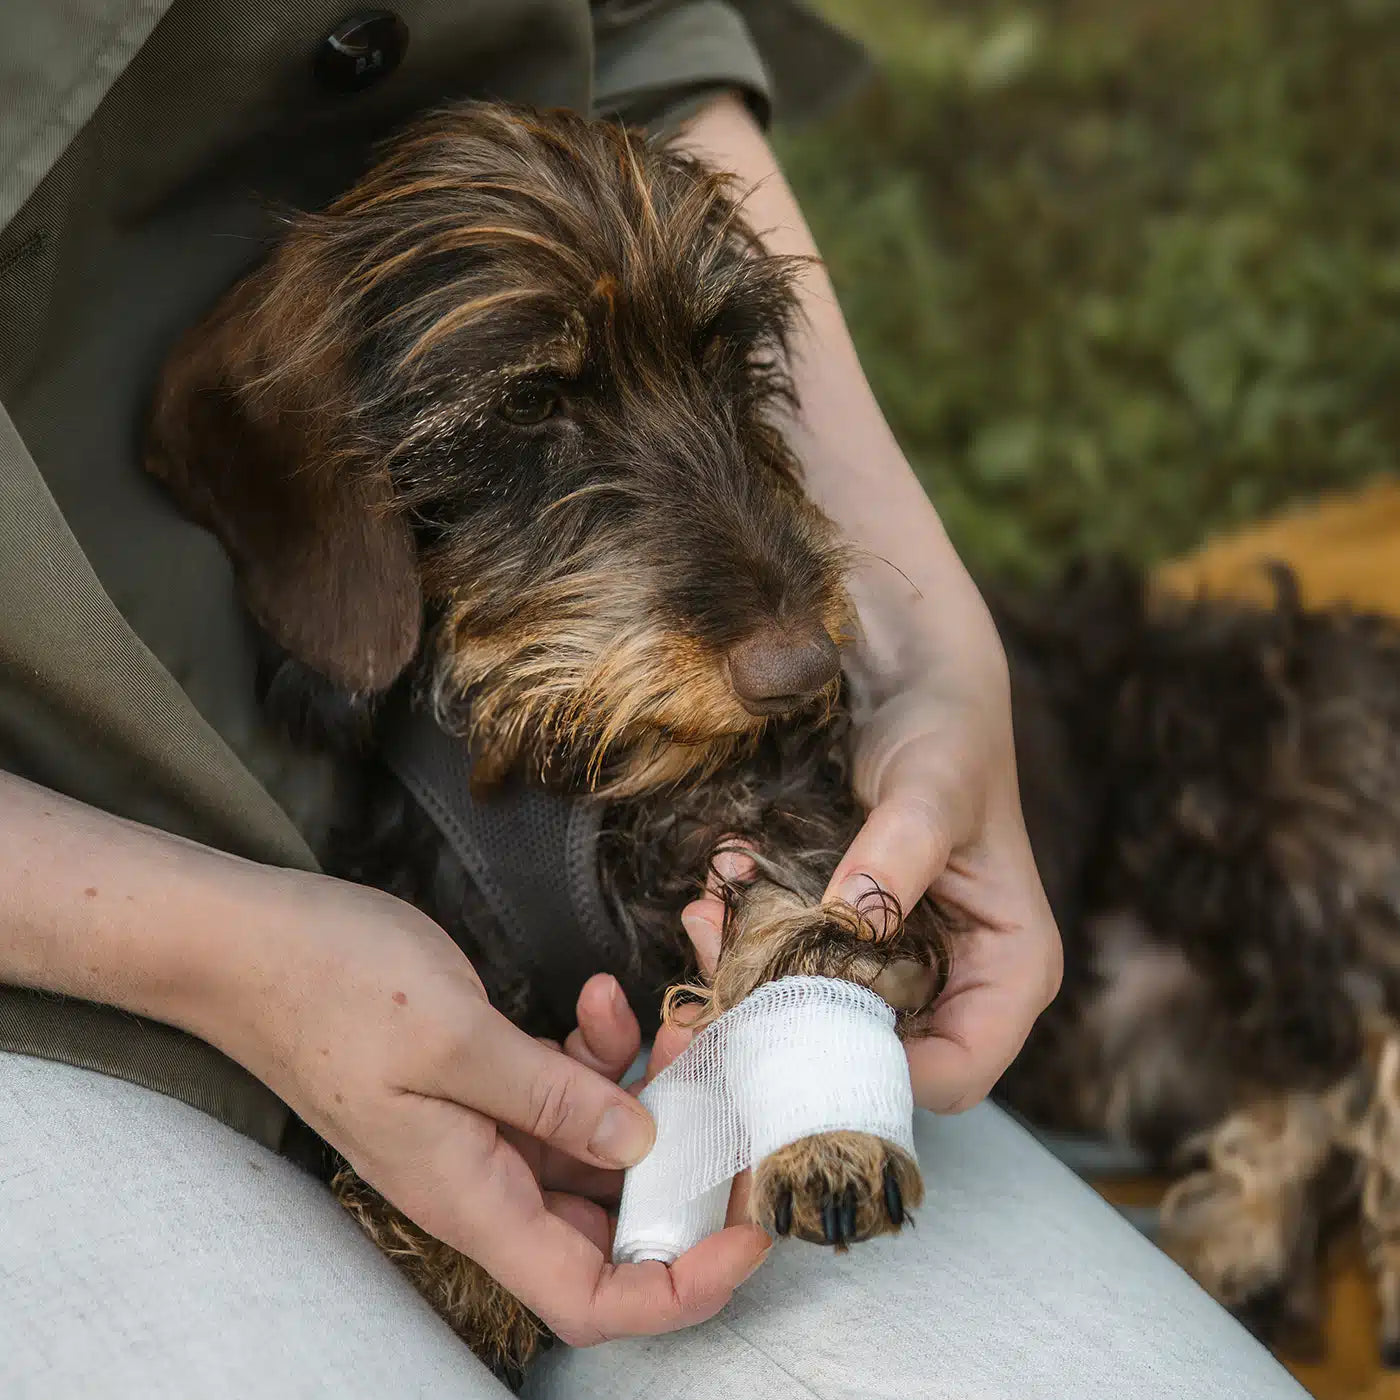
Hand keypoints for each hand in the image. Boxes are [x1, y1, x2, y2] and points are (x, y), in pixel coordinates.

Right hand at [204, 874, 769, 1345]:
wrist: (251, 942)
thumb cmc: (330, 988)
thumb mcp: (451, 1038)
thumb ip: (552, 1096)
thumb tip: (642, 1145)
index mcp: (472, 1198)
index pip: (592, 1297)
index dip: (681, 1285)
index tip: (752, 1228)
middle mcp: (486, 1179)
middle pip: (614, 1220)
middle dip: (686, 1163)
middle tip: (732, 1088)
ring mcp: (486, 1130)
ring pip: (600, 1144)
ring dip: (646, 1090)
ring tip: (665, 1019)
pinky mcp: (487, 1082)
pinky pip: (568, 1089)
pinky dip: (598, 1051)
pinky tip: (598, 995)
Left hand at [682, 594, 1062, 1115]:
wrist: (908, 692)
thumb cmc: (946, 736)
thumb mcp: (933, 788)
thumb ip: (899, 853)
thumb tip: (852, 918)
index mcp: (1010, 971)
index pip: (958, 1072)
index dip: (880, 1075)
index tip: (795, 1033)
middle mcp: (956, 989)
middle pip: (876, 1060)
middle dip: (791, 1033)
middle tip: (714, 989)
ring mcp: (896, 973)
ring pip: (819, 1024)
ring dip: (750, 991)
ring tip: (707, 925)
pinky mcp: (844, 948)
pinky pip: (789, 976)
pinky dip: (744, 953)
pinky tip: (712, 903)